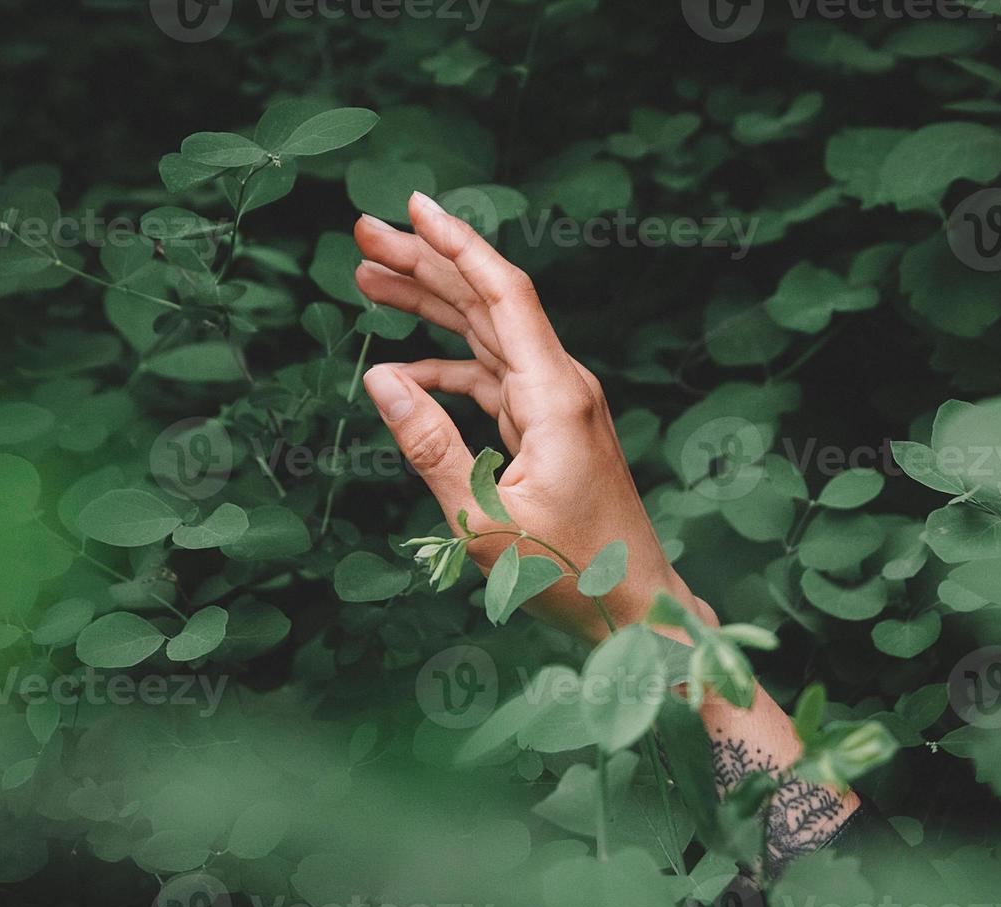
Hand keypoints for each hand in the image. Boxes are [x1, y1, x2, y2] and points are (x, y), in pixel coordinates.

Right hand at [353, 192, 713, 641]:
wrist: (636, 606)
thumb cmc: (569, 573)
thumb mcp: (482, 520)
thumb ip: (430, 447)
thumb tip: (382, 379)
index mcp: (554, 397)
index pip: (503, 294)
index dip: (457, 244)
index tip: (414, 206)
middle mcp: (562, 387)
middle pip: (489, 303)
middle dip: (426, 264)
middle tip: (364, 235)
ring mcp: (559, 406)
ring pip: (488, 336)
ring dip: (432, 307)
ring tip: (371, 281)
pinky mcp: (553, 429)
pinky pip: (494, 381)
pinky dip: (450, 368)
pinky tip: (406, 367)